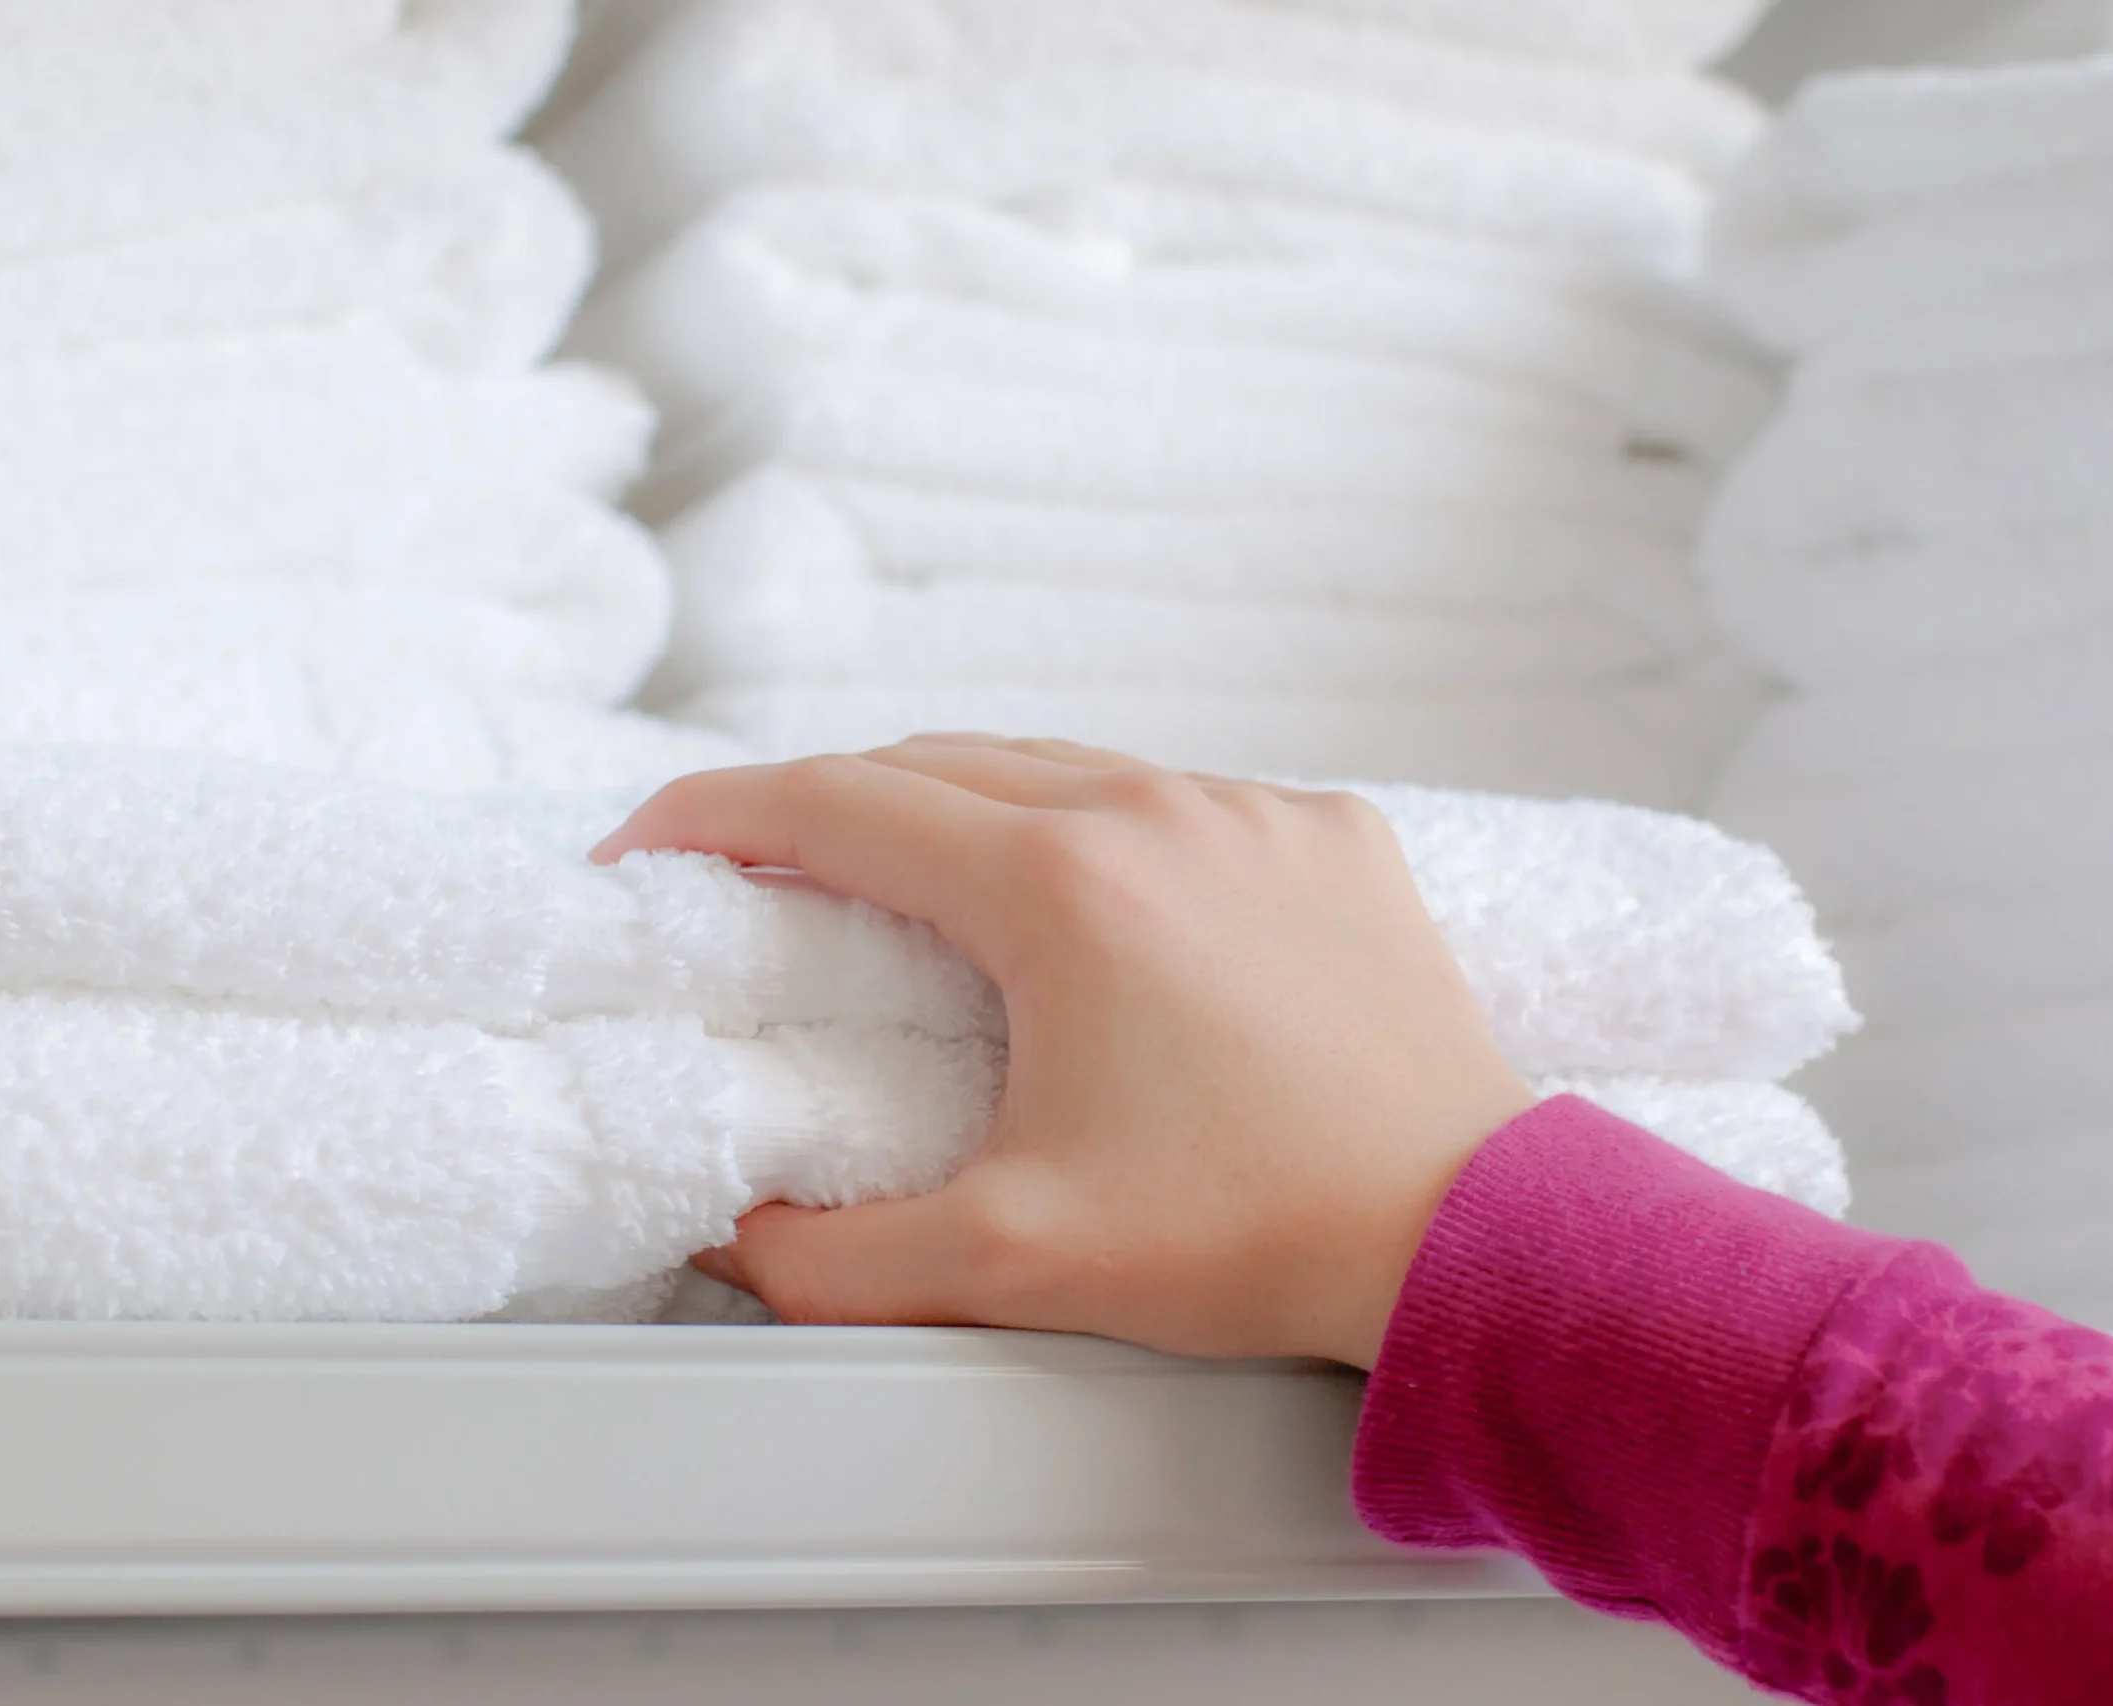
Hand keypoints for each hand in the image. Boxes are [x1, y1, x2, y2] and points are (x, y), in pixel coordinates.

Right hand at [593, 735, 1535, 1368]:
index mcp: (1061, 886)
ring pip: (1065, 767)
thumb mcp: (1014, 1264)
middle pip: (939, 764)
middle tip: (770, 879)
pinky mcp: (1336, 835)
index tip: (647, 844)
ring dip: (971, 809)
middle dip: (831, 808)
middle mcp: (1159, 809)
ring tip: (921, 885)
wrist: (1465, 1231)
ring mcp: (1259, 810)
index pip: (836, 804)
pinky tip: (1099, 905)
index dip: (715, 815)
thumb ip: (830, 1260)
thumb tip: (729, 1238)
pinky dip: (1110, 831)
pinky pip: (1184, 798)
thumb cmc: (1256, 1237)